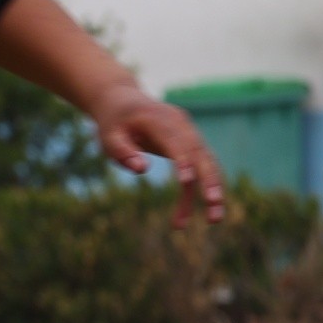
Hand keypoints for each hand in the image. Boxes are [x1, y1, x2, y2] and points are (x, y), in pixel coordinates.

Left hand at [94, 87, 226, 228]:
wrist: (123, 101)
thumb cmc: (113, 123)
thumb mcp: (108, 138)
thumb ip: (123, 152)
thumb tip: (142, 170)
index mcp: (159, 120)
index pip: (176, 142)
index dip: (183, 161)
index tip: (187, 183)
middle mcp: (181, 124)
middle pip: (201, 154)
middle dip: (210, 182)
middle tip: (214, 207)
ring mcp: (189, 132)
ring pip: (207, 162)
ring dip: (212, 190)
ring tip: (214, 220)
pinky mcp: (191, 142)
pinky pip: (200, 166)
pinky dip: (198, 189)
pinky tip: (183, 215)